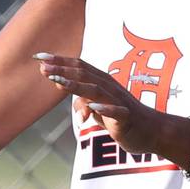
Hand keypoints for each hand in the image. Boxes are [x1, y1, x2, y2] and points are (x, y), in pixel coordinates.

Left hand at [33, 53, 162, 154]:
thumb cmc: (121, 117)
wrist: (152, 132)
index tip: (38, 56)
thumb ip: (78, 96)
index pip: (78, 67)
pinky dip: (104, 109)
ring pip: (96, 90)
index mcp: (101, 82)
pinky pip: (116, 112)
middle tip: (42, 66)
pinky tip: (91, 107)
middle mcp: (109, 87)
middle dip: (62, 69)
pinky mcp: (127, 118)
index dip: (59, 61)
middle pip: (84, 74)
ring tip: (57, 80)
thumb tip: (59, 83)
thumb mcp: (96, 107)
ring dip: (75, 85)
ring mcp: (119, 101)